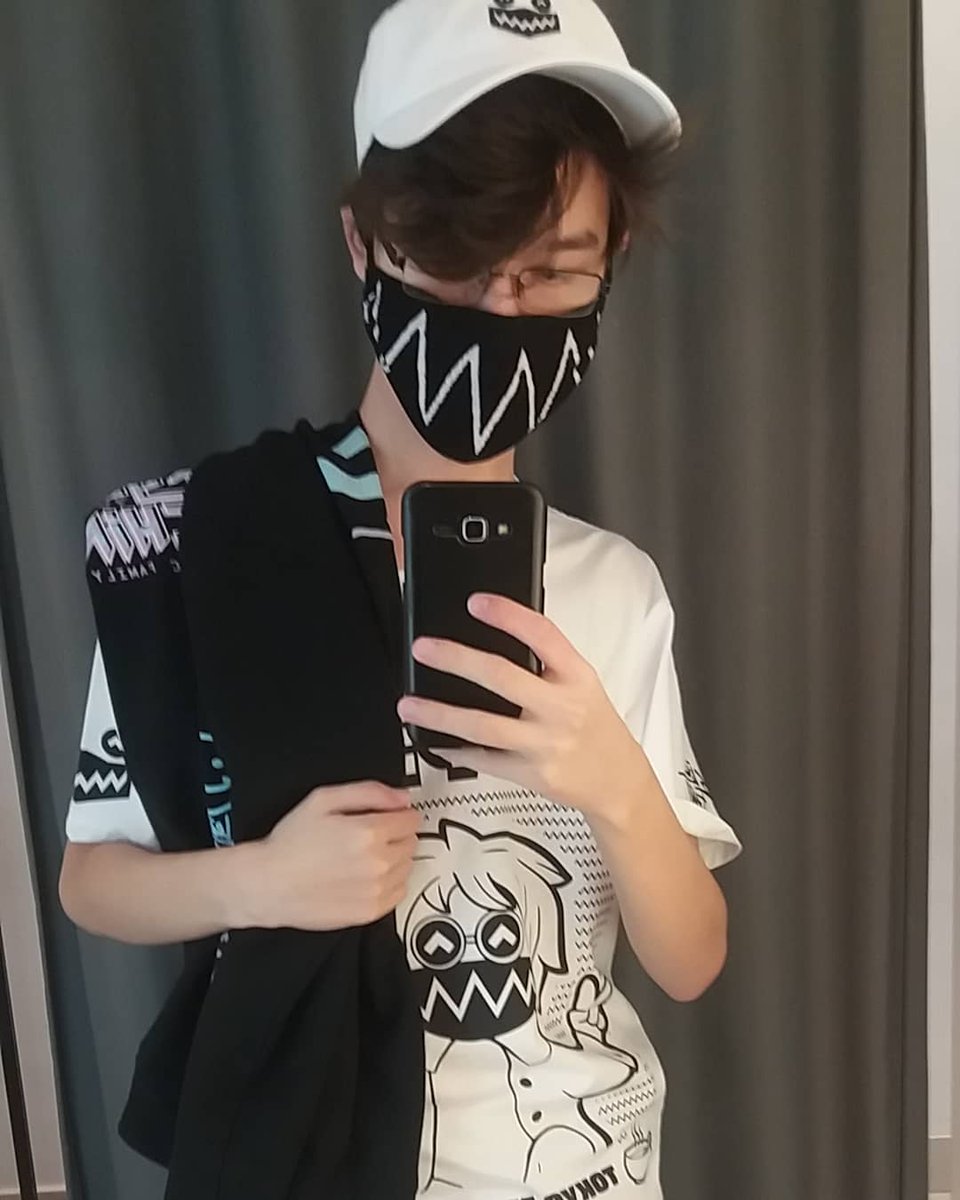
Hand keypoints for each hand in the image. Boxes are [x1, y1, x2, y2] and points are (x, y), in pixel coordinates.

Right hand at [248, 782, 421, 930]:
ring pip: (408, 866)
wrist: (269, 885)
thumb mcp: (324, 800)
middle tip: (367, 836)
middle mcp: (378, 863)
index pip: (411, 819)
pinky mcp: (371, 912)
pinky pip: (399, 892)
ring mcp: (376, 891)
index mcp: (369, 833)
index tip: (385, 816)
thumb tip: (402, 798)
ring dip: (394, 858)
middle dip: (395, 835)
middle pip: (412, 842)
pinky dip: (389, 882)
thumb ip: (369, 792)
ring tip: (362, 857)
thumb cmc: (291, 843)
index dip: (397, 814)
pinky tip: (365, 876)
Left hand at [396, 593, 644, 818]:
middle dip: (456, 660)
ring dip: (440, 714)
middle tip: (424, 649)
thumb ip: (547, 661)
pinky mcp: (532, 775)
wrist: (618, 781)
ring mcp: (546, 744)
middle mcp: (562, 708)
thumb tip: (496, 631)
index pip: (542, 635)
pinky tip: (435, 741)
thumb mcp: (583, 683)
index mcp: (577, 676)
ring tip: (409, 704)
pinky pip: (485, 760)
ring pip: (483, 725)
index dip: (508, 615)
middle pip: (501, 677)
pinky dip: (456, 750)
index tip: (475, 602)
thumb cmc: (595, 726)